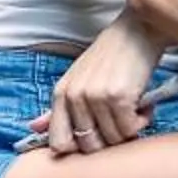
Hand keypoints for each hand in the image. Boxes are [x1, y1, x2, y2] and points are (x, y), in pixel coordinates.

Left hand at [37, 12, 163, 154]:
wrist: (138, 29)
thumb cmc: (112, 55)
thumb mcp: (79, 78)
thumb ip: (58, 107)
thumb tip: (33, 127)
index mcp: (61, 94)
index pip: (59, 142)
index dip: (80, 148)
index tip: (98, 138)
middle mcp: (74, 97)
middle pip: (90, 145)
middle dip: (110, 140)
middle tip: (122, 123)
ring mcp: (95, 97)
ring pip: (113, 138)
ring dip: (130, 128)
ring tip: (135, 109)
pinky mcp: (119, 97)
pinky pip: (131, 128)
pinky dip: (142, 121)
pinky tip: (144, 105)